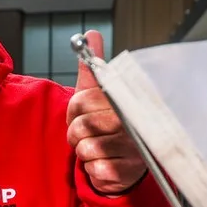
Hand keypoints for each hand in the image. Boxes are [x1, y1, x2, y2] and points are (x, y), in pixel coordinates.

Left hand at [66, 30, 145, 194]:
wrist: (128, 164)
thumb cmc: (110, 126)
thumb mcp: (100, 95)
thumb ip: (93, 68)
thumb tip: (90, 35)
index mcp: (124, 100)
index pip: (82, 100)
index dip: (74, 110)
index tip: (80, 114)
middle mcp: (131, 122)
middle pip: (81, 125)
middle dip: (77, 132)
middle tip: (89, 134)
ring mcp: (130, 148)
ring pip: (84, 147)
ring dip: (84, 151)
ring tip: (99, 148)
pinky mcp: (124, 171)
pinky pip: (92, 167)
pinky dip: (92, 168)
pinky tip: (106, 163)